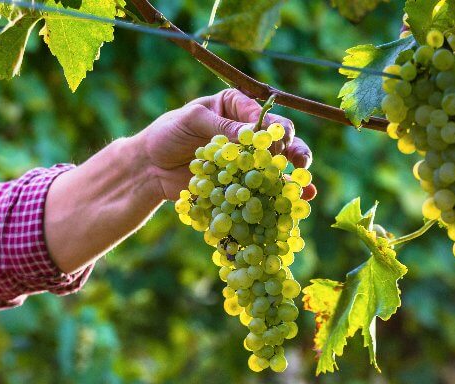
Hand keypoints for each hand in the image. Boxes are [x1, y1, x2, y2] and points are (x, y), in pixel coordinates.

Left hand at [132, 88, 314, 201]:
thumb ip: (222, 126)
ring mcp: (244, 160)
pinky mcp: (238, 183)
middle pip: (278, 141)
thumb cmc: (167, 133)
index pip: (264, 116)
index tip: (278, 142)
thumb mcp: (192, 121)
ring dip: (292, 177)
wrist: (148, 166)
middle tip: (301, 162)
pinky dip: (275, 197)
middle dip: (292, 152)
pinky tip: (293, 204)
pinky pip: (260, 188)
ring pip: (275, 167)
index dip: (274, 129)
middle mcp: (246, 132)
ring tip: (306, 187)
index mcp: (236, 106)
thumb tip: (254, 133)